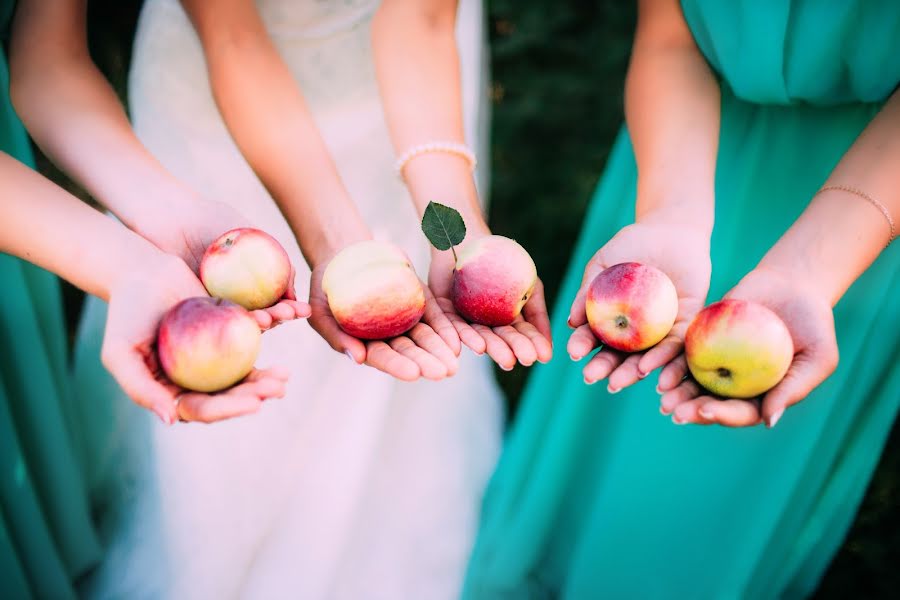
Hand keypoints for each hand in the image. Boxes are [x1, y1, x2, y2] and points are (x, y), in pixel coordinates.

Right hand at [101, 254, 291, 423]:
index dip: (228, 410)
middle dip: (255, 396)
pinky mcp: (225, 333)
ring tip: (284, 376)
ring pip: (242, 374)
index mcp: (170, 391)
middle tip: (278, 389)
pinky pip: (248, 342)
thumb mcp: (120, 353)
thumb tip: (171, 419)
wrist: (140, 271)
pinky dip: (264, 343)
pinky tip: (282, 346)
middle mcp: (193, 379)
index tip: (255, 405)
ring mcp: (211, 358)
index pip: (202, 409)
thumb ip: (141, 388)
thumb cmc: (125, 313)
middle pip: (228, 395)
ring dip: (265, 378)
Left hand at [136, 192, 303, 327]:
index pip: (277, 301)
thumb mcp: (251, 235)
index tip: (302, 310)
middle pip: (263, 316)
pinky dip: (231, 324)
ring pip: (241, 322)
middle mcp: (237, 296)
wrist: (171, 218)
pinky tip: (243, 322)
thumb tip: (292, 291)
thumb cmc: (211, 219)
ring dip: (259, 325)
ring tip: (266, 320)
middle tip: (286, 316)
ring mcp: (216, 304)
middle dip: (279, 318)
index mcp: (253, 281)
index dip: (291, 308)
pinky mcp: (195, 308)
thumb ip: (275, 259)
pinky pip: (216, 321)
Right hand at [307, 260, 459, 380]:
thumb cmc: (325, 286)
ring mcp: (405, 319)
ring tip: (455, 364)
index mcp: (364, 343)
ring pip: (426, 338)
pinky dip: (446, 330)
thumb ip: (336, 335)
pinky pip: (436, 318)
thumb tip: (358, 359)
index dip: (397, 365)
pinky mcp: (419, 302)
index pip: (382, 357)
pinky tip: (458, 343)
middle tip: (444, 372)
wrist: (343, 254)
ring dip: (441, 351)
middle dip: (427, 362)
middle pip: (409, 352)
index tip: (413, 373)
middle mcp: (388, 336)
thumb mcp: (320, 310)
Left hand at [428, 243, 551, 370]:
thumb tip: (550, 347)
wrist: (472, 239)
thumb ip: (538, 314)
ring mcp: (466, 320)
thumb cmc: (505, 263)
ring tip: (507, 360)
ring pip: (480, 336)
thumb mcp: (529, 286)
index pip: (521, 335)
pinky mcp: (445, 313)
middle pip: (500, 339)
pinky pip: (455, 326)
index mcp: (506, 322)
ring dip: (494, 348)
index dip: (533, 345)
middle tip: (524, 359)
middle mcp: (486, 325)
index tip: (544, 356)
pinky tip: (479, 347)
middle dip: (513, 349)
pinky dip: (467, 337)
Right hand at [568, 220, 710, 389]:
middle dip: (603, 367)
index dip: (582, 346)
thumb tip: (571, 322)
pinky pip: (675, 347)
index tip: (574, 353)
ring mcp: (660, 330)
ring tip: (616, 383)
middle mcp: (635, 330)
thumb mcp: (605, 262)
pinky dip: (664, 360)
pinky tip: (652, 372)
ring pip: (645, 358)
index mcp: (611, 318)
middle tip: (591, 377)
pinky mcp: (687, 325)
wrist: (673, 229)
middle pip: (617, 355)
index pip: (594, 337)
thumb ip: (588, 289)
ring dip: (630, 373)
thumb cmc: (633, 243)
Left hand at [659, 266, 837, 427]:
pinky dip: (670, 361)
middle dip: (691, 409)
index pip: (740, 413)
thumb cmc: (815, 325)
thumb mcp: (818, 358)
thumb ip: (793, 389)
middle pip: (710, 403)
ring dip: (676, 391)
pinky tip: (656, 366)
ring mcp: (718, 362)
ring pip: (692, 382)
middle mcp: (736, 385)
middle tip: (673, 412)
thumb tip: (768, 421)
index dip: (722, 416)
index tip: (706, 412)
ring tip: (662, 396)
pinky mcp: (703, 340)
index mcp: (762, 396)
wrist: (794, 286)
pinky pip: (684, 353)